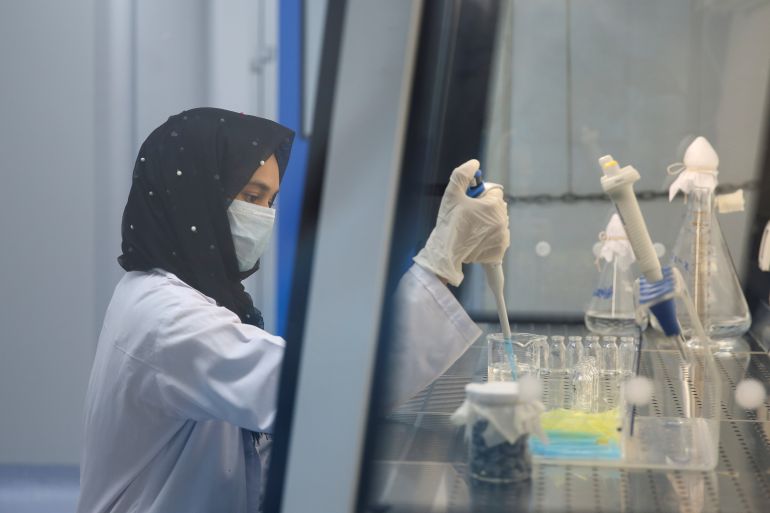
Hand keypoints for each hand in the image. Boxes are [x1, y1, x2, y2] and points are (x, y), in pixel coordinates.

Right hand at [414, 159, 509, 285]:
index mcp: (494, 205)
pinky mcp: (499, 251)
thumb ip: (462, 174)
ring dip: (488, 223)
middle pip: (497, 207)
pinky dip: (490, 239)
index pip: (494, 191)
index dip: (480, 195)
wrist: (445, 253)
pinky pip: (498, 240)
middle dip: (485, 209)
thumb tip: (474, 163)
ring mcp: (502, 237)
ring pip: (498, 222)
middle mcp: (502, 220)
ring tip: (470, 229)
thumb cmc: (448, 223)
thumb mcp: (452, 194)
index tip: (469, 202)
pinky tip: (477, 240)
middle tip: (468, 216)